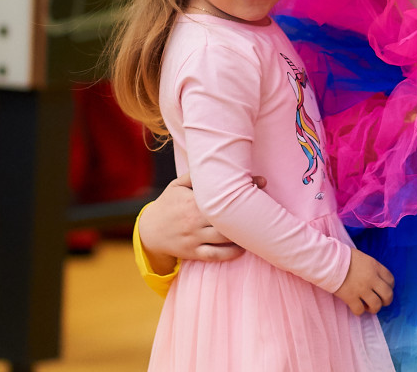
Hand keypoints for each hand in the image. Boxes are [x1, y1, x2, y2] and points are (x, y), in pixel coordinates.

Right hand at [139, 173, 266, 273]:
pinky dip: (231, 253)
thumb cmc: (168, 204)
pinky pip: (215, 255)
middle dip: (249, 210)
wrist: (149, 232)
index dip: (243, 187)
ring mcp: (194, 239)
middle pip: (227, 217)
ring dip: (243, 233)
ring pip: (224, 238)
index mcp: (192, 202)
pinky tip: (244, 247)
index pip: (222, 194)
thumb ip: (195, 176)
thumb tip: (216, 160)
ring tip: (260, 225)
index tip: (262, 181)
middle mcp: (194, 221)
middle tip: (268, 203)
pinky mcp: (193, 253)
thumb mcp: (177, 186)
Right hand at [334, 249, 394, 315]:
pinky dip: (360, 311)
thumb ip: (373, 269)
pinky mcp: (350, 297)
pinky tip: (357, 306)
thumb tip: (377, 280)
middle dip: (386, 300)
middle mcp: (371, 279)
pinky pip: (360, 310)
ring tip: (368, 306)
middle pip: (388, 294)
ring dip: (374, 308)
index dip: (390, 287)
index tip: (384, 289)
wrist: (329, 260)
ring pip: (376, 305)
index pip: (391, 280)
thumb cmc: (345, 257)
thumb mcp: (364, 258)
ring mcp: (361, 289)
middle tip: (381, 301)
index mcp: (375, 267)